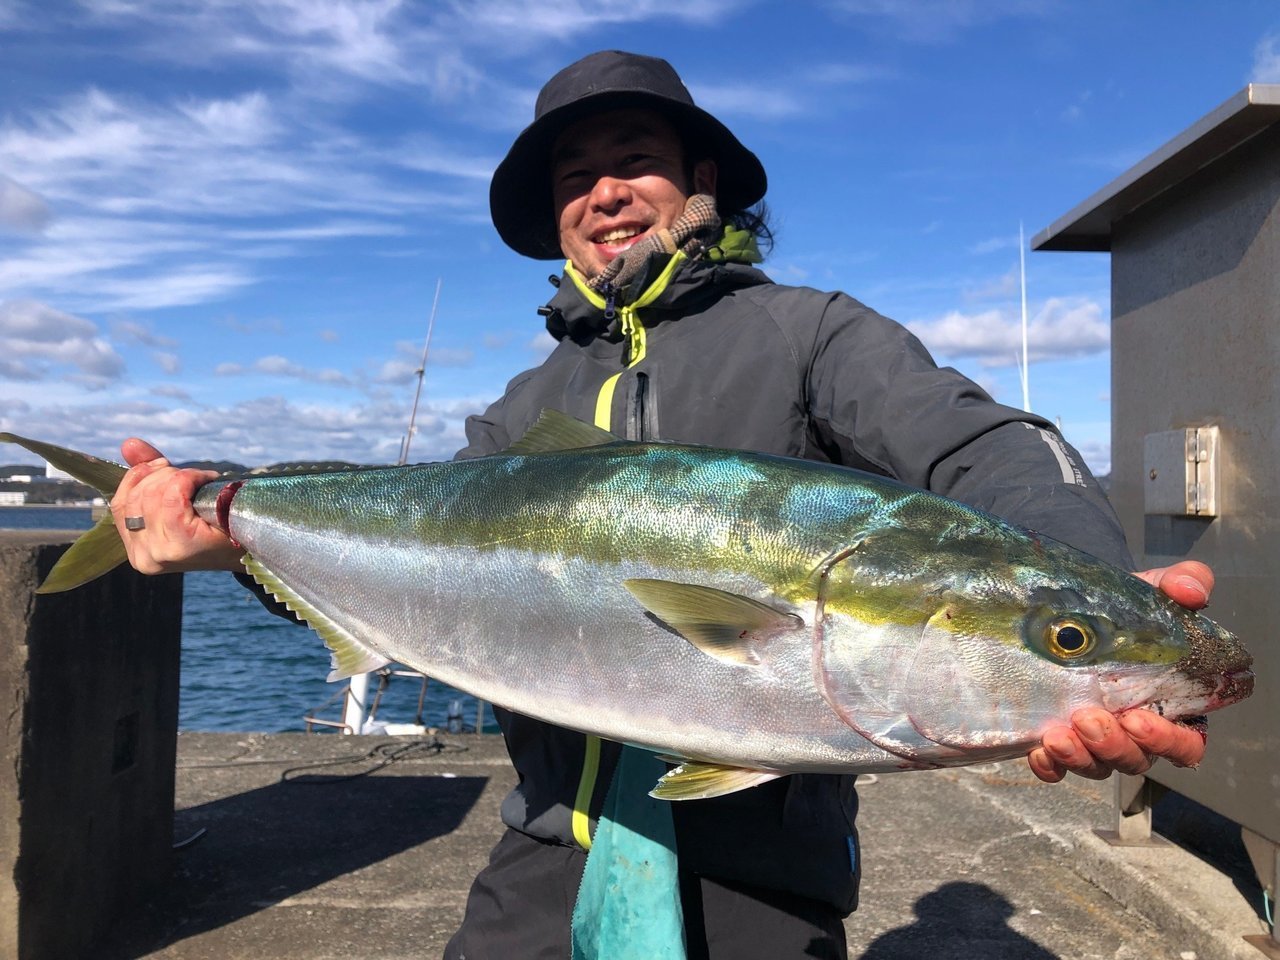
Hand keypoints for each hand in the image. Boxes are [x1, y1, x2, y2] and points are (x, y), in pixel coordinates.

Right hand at [111, 438, 245, 574]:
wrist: (254, 549)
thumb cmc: (217, 526)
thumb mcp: (177, 501)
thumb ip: (150, 475)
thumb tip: (129, 444)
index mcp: (136, 551)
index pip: (122, 502)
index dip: (141, 476)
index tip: (165, 466)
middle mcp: (143, 556)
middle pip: (138, 495)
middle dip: (164, 475)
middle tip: (191, 477)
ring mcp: (160, 553)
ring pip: (153, 493)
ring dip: (180, 476)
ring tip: (201, 481)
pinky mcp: (181, 545)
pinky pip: (172, 495)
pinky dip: (189, 479)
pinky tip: (207, 482)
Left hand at [1027, 560, 1213, 782]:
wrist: (1072, 608)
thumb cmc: (1125, 609)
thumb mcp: (1153, 591)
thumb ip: (1183, 584)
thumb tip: (1191, 591)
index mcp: (1169, 705)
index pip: (1184, 744)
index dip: (1166, 740)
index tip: (1137, 717)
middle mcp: (1134, 731)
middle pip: (1136, 759)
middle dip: (1114, 746)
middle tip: (1088, 719)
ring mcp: (1096, 740)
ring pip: (1097, 766)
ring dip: (1079, 757)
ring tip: (1056, 735)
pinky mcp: (1060, 740)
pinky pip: (1057, 767)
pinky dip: (1050, 766)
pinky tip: (1038, 750)